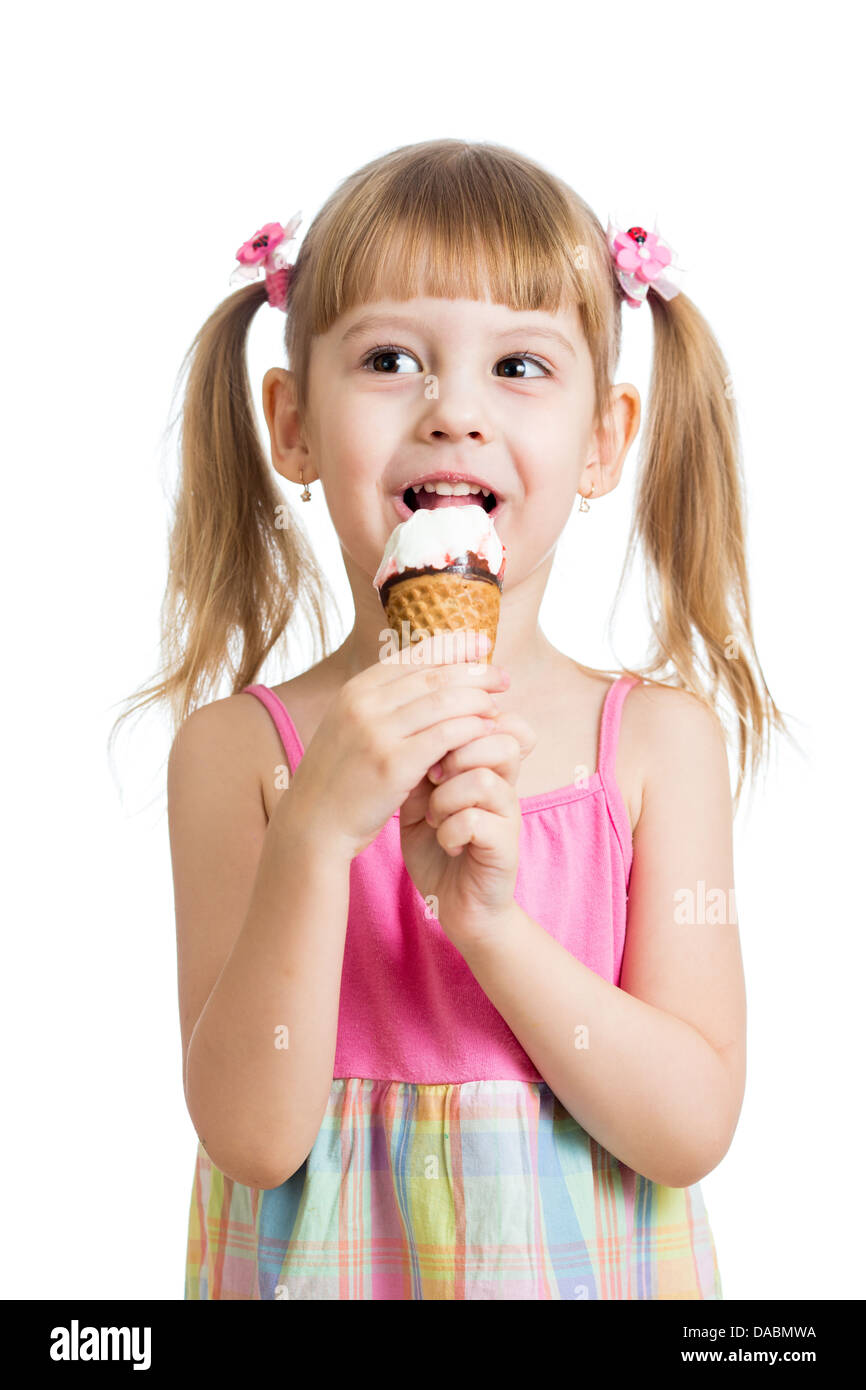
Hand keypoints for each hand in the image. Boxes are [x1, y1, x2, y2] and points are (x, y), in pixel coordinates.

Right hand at [282, 629, 507, 859]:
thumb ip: (383, 704)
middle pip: (434, 674)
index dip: (452, 646)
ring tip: (498, 704)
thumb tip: (427, 679)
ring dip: (478, 700)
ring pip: (444, 701)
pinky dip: (471, 729)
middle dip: (474, 671)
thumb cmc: (340, 779)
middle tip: (502, 676)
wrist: (313, 824)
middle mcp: (364, 704)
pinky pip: (445, 735)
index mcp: (355, 690)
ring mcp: (377, 733)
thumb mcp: (351, 728)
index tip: (480, 643)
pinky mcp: (393, 764)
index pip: (413, 655)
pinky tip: (488, 731)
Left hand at [399, 706, 536, 951]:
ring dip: (447, 797)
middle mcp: (503, 783)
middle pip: (497, 737)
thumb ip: (419, 764)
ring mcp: (508, 813)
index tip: (424, 748)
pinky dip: (450, 830)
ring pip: (483, 778)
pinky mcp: (505, 845)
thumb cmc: (435, 847)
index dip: (457, 723)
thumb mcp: (419, 799)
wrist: (453, 904)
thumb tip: (408, 729)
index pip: (489, 718)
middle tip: (429, 778)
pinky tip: (444, 842)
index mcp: (484, 764)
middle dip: (453, 753)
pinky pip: (477, 820)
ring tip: (434, 817)